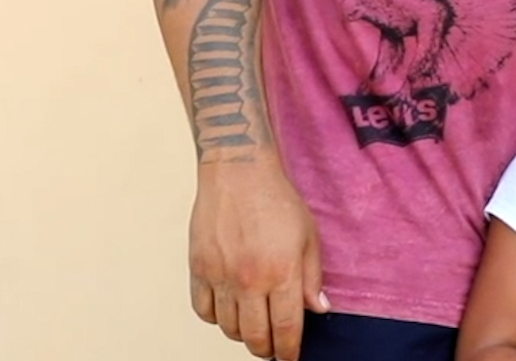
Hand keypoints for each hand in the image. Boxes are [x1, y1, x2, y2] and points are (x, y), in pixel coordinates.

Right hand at [189, 157, 328, 360]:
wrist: (239, 173)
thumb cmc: (277, 201)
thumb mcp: (309, 236)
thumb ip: (311, 277)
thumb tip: (317, 309)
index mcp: (281, 272)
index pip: (286, 329)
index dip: (289, 351)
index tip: (291, 358)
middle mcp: (249, 280)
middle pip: (255, 337)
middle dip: (266, 349)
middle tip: (272, 347)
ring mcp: (220, 276)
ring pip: (228, 328)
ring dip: (242, 335)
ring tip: (253, 326)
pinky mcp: (198, 268)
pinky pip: (203, 311)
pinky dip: (216, 318)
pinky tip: (228, 310)